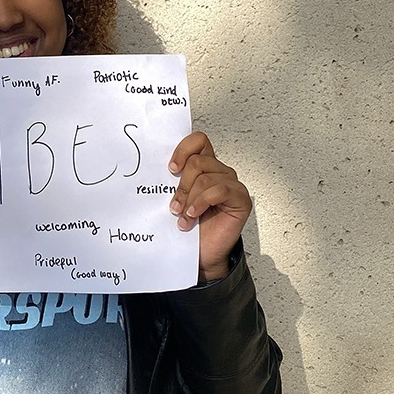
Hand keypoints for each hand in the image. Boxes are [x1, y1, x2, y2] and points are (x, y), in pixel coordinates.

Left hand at [168, 132, 250, 281]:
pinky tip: (193, 216)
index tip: (170, 169)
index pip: (198, 140)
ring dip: (189, 199)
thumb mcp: (175, 199)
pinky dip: (201, 203)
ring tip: (182, 217)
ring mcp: (232, 184)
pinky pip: (220, 190)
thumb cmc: (188, 226)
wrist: (201, 253)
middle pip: (198, 161)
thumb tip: (152, 169)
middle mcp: (219, 171)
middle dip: (181, 185)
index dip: (183, 150)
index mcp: (204, 166)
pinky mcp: (241, 199)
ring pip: (205, 178)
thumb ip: (172, 182)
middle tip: (173, 206)